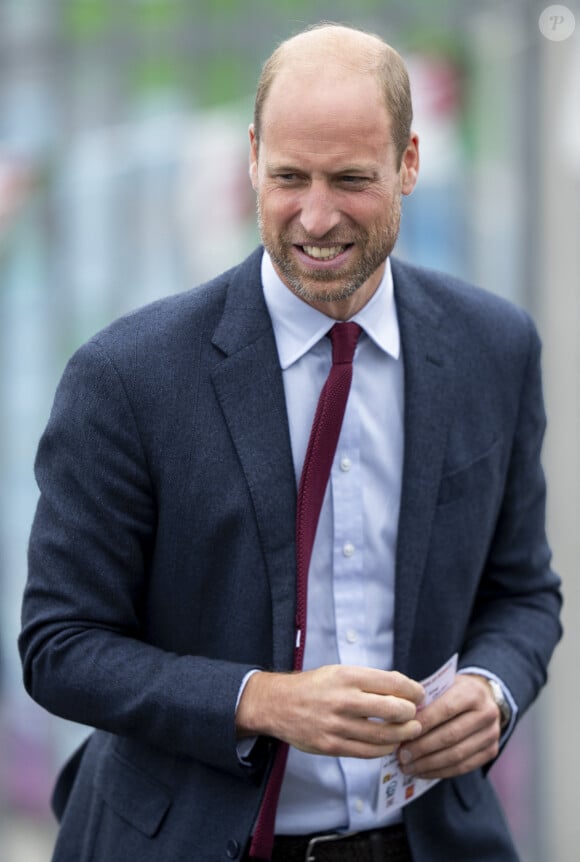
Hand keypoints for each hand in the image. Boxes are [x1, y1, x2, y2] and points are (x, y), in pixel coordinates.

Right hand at [236, 665, 424, 758]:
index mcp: (347, 676)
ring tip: (410, 731)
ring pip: (383, 735)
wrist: (279, 704)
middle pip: (392, 710)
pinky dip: (385, 748)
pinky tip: (390, 743)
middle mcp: (343, 699)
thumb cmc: (315, 686)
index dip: (412, 690)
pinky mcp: (331, 746)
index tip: (419, 694)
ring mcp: (336, 725)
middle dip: (412, 714)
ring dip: (403, 734)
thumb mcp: (340, 672)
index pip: (392, 682)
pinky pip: (368, 752)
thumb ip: (369, 680)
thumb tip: (404, 690)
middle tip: (416, 715)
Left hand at [397, 674, 500, 779]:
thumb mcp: (442, 684)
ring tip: (408, 767)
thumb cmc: (453, 690)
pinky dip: (440, 772)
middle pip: (451, 735)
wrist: (485, 697)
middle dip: (423, 747)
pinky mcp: (491, 751)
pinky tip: (422, 772)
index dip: (424, 723)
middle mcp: (486, 713)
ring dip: (429, 764)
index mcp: (472, 692)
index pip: (446, 709)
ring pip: (457, 755)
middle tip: (401, 756)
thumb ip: (425, 699)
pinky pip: (463, 767)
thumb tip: (400, 720)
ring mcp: (491, 734)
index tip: (402, 733)